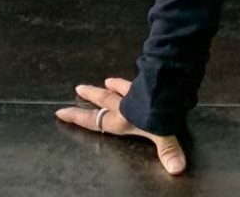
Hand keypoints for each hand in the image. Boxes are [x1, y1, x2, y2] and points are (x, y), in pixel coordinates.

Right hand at [54, 77, 186, 174]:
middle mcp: (124, 105)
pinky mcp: (146, 80)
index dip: (78, 117)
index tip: (62, 112)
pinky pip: (137, 79)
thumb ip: (167, 151)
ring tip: (106, 81)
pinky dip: (134, 78)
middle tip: (78, 87)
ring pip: (120, 87)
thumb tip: (177, 169)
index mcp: (121, 120)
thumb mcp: (162, 134)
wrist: (167, 86)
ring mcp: (135, 90)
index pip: (95, 120)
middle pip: (104, 99)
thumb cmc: (158, 113)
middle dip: (91, 95)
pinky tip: (139, 70)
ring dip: (113, 85)